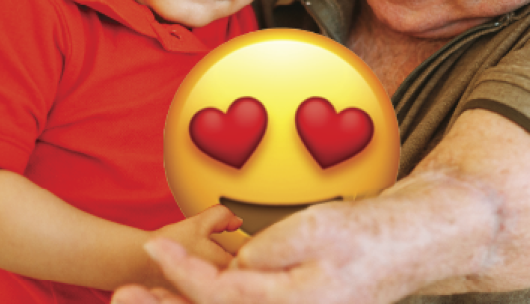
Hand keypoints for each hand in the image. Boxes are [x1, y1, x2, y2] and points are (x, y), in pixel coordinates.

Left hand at [114, 202, 377, 303]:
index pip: (218, 296)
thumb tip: (233, 267)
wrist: (409, 247)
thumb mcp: (315, 231)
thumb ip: (265, 254)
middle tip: (121, 295)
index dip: (178, 272)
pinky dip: (213, 299)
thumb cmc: (366, 235)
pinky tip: (197, 287)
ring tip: (143, 295)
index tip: (148, 247)